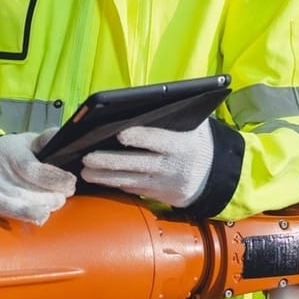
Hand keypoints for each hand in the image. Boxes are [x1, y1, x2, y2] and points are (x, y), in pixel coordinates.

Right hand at [0, 131, 76, 224]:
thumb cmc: (16, 150)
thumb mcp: (30, 139)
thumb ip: (48, 138)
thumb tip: (65, 137)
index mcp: (9, 150)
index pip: (31, 168)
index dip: (53, 178)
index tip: (71, 182)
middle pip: (27, 188)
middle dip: (50, 194)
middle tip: (65, 195)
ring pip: (19, 201)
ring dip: (42, 205)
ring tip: (56, 202)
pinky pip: (7, 210)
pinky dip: (26, 215)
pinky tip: (41, 217)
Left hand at [80, 122, 215, 208]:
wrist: (212, 175)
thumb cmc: (196, 141)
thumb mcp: (196, 125)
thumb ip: (175, 115)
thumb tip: (147, 102)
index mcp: (182, 146)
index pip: (158, 141)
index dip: (140, 137)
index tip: (120, 134)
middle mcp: (171, 168)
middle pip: (137, 164)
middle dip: (110, 161)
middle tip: (88, 157)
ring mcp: (163, 185)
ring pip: (130, 181)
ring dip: (105, 178)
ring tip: (85, 172)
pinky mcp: (156, 195)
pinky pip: (133, 190)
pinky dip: (114, 185)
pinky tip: (98, 180)